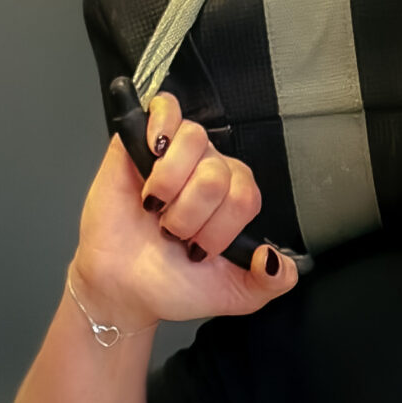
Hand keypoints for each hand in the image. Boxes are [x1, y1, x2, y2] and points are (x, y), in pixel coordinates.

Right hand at [69, 92, 298, 332]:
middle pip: (217, 173)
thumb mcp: (235, 295)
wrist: (123, 288)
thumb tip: (278, 260)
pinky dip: (160, 125)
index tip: (197, 250)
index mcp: (234, 201)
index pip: (246, 196)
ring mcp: (176, 154)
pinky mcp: (139, 139)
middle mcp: (210, 172)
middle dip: (191, 215)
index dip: (221, 228)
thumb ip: (271, 283)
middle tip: (171, 233)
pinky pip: (165, 107)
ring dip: (170, 184)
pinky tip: (151, 153)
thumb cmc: (173, 285)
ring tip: (154, 206)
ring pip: (194, 140)